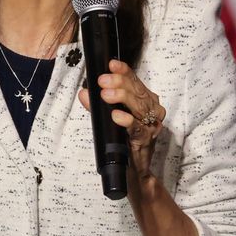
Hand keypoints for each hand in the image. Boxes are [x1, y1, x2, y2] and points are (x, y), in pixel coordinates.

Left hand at [79, 59, 167, 184]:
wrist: (134, 171)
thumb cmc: (124, 141)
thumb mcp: (110, 120)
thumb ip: (98, 106)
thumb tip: (84, 93)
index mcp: (145, 101)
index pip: (136, 82)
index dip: (124, 72)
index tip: (111, 64)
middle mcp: (152, 111)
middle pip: (138, 92)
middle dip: (120, 83)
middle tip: (102, 81)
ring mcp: (151, 126)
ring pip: (140, 107)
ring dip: (123, 99)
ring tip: (106, 95)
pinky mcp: (146, 141)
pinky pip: (138, 129)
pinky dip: (128, 121)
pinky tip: (117, 116)